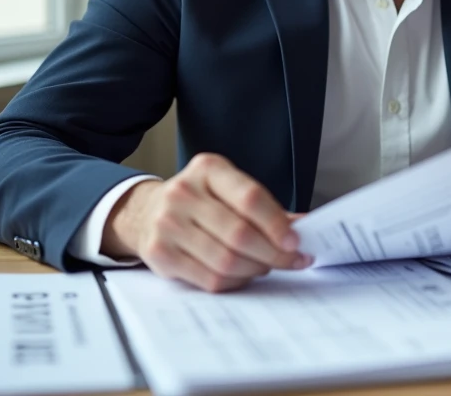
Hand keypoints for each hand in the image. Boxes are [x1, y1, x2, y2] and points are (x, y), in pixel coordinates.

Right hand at [103, 153, 309, 291]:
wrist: (145, 212)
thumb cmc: (200, 201)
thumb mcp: (229, 189)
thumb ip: (266, 206)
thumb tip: (306, 227)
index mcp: (208, 169)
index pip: (250, 197)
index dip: (277, 224)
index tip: (297, 242)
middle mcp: (184, 193)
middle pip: (240, 233)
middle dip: (273, 253)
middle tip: (292, 260)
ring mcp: (168, 224)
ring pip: (226, 260)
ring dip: (256, 269)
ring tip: (267, 266)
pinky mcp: (160, 254)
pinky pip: (209, 278)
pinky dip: (235, 281)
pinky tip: (244, 275)